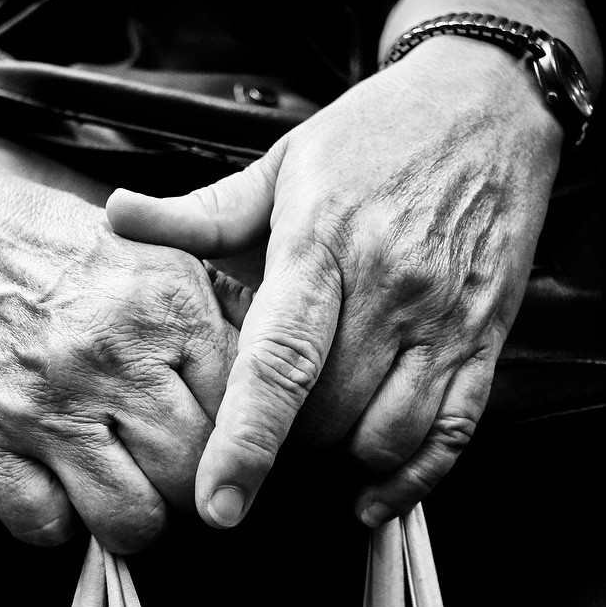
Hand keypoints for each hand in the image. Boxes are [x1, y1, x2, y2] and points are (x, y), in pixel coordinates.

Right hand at [0, 172, 238, 553]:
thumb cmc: (61, 244)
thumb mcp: (158, 250)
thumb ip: (220, 310)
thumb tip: (278, 372)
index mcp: (169, 307)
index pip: (242, 414)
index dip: (237, 440)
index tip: (220, 444)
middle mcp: (114, 357)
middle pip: (192, 474)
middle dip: (191, 486)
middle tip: (172, 472)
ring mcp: (47, 404)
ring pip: (130, 519)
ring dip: (134, 518)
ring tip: (125, 488)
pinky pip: (43, 526)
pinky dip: (57, 522)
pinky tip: (61, 487)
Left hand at [106, 39, 562, 527]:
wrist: (488, 103)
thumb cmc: (375, 135)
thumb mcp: (284, 161)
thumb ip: (202, 212)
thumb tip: (117, 217)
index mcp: (324, 243)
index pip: (280, 360)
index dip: (246, 441)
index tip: (218, 503)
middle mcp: (390, 287)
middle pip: (329, 413)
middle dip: (286, 444)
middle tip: (261, 426)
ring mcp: (445, 317)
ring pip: (389, 434)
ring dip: (342, 460)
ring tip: (315, 438)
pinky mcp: (487, 335)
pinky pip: (453, 433)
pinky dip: (411, 479)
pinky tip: (373, 491)